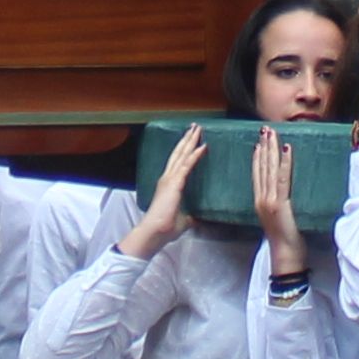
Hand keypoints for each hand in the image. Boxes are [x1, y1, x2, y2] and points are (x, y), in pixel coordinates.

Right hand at [127, 129, 206, 257]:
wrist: (155, 232)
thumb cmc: (165, 228)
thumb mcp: (183, 220)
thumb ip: (189, 216)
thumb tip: (197, 219)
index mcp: (168, 185)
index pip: (178, 163)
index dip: (185, 150)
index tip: (192, 140)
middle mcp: (167, 178)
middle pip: (178, 153)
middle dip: (187, 139)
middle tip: (194, 127)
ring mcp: (170, 179)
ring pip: (182, 155)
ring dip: (191, 141)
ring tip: (198, 129)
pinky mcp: (175, 183)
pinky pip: (187, 165)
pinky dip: (195, 154)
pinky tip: (202, 146)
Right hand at [252, 130, 304, 269]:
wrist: (285, 255)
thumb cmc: (285, 241)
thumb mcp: (278, 220)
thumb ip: (278, 207)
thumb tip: (284, 197)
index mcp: (259, 202)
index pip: (257, 175)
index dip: (257, 158)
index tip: (259, 143)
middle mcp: (261, 199)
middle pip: (261, 168)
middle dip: (264, 147)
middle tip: (265, 130)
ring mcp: (269, 201)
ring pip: (269, 170)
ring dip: (271, 149)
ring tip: (272, 134)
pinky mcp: (280, 203)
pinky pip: (282, 178)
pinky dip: (284, 162)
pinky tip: (286, 149)